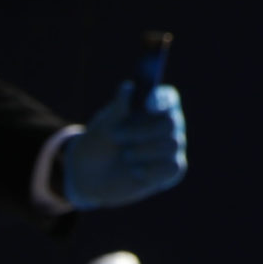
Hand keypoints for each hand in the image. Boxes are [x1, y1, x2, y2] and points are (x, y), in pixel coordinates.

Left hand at [61, 82, 186, 209]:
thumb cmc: (98, 144)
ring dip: (141, 151)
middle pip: (170, 123)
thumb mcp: (103, 126)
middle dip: (140, 131)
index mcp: (153, 107)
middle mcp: (169, 124)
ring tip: (124, 155)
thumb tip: (127, 88)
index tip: (148, 105)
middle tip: (116, 135)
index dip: (162, 100)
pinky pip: (172, 167)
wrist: (91, 175)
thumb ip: (117, 109)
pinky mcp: (171, 169)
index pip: (168, 98)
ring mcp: (172, 147)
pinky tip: (134, 171)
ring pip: (171, 145)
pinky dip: (149, 170)